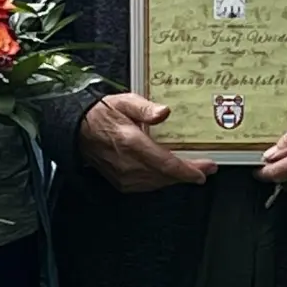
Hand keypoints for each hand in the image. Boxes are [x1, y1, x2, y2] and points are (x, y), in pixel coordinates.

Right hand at [79, 93, 218, 192]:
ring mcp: (124, 176)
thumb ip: (145, 108)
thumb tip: (164, 112)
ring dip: (177, 179)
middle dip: (189, 174)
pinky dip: (162, 180)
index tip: (205, 170)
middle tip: (208, 169)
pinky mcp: (121, 183)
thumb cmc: (102, 114)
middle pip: (166, 176)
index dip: (188, 170)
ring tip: (194, 171)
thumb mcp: (124, 101)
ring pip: (159, 183)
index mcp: (131, 143)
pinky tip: (171, 174)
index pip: (165, 163)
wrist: (79, 130)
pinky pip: (148, 185)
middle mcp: (128, 164)